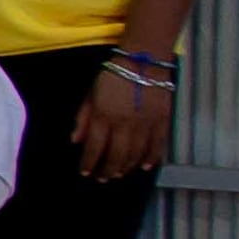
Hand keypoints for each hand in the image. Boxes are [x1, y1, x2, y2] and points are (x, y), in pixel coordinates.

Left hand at [78, 63, 173, 178]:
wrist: (144, 61)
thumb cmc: (113, 75)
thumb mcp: (90, 94)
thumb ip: (83, 118)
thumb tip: (76, 141)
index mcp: (104, 116)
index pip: (95, 147)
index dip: (89, 162)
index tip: (85, 172)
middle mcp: (124, 124)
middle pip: (116, 155)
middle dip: (108, 169)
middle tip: (102, 178)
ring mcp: (145, 124)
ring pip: (136, 153)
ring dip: (127, 166)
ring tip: (120, 173)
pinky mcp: (162, 121)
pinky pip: (158, 145)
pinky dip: (152, 158)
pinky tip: (146, 166)